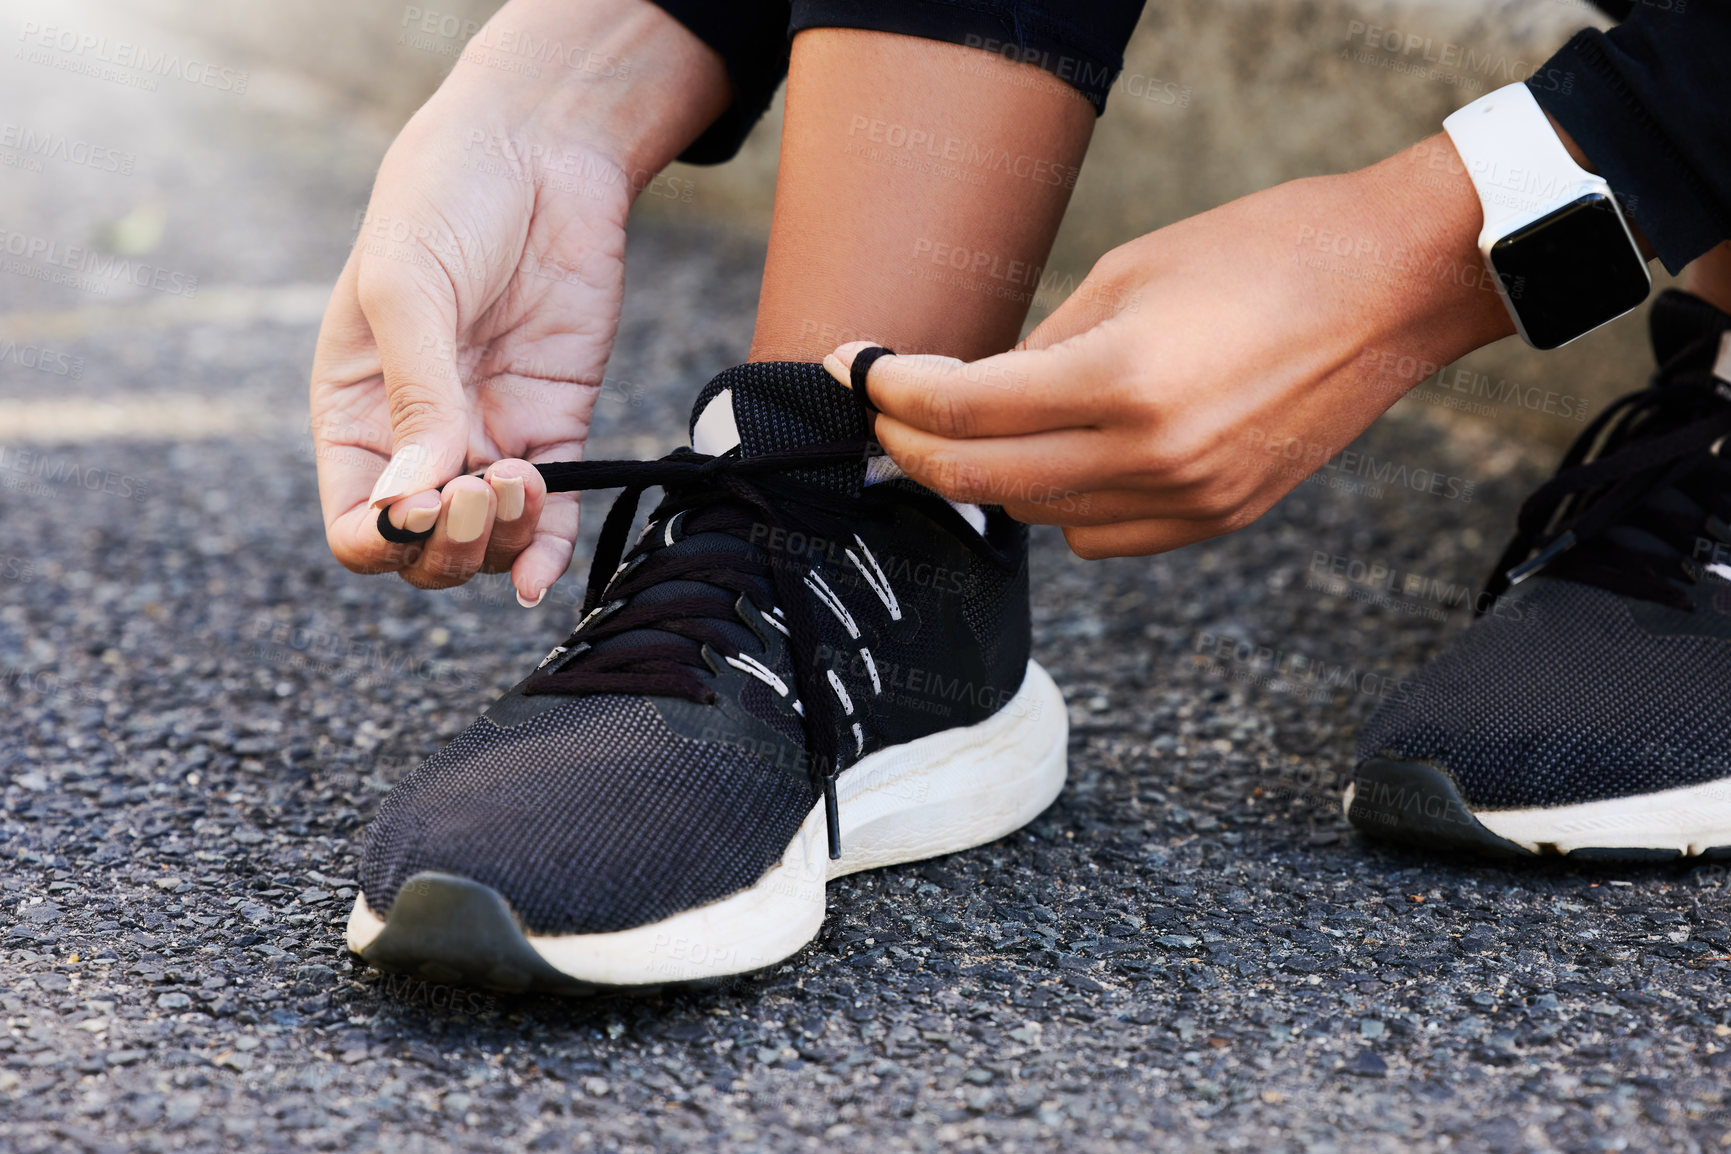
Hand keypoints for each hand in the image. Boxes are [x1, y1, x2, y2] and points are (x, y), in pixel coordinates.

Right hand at [310, 0, 724, 599]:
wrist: (540, 152)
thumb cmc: (445, 203)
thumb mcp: (407, 291)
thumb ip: (414, 396)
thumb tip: (410, 500)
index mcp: (356, 412)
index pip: (354, 521)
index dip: (382, 539)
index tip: (420, 506)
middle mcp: (419, 439)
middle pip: (423, 550)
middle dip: (449, 545)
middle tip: (483, 488)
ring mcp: (491, 437)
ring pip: (488, 543)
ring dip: (501, 541)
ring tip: (523, 480)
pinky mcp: (555, 426)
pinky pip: (552, 516)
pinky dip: (546, 553)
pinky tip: (543, 575)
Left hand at [826, 135, 1515, 557]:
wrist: (1396, 285)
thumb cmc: (1267, 250)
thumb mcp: (1129, 272)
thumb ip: (1041, 346)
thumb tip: (973, 392)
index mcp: (1123, 379)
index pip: (963, 410)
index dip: (891, 391)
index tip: (858, 370)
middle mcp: (1153, 456)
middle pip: (984, 482)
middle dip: (914, 448)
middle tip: (883, 414)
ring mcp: (1190, 500)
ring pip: (1040, 518)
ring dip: (990, 478)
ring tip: (973, 428)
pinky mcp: (1219, 519)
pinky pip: (1104, 537)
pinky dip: (1063, 505)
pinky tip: (1060, 459)